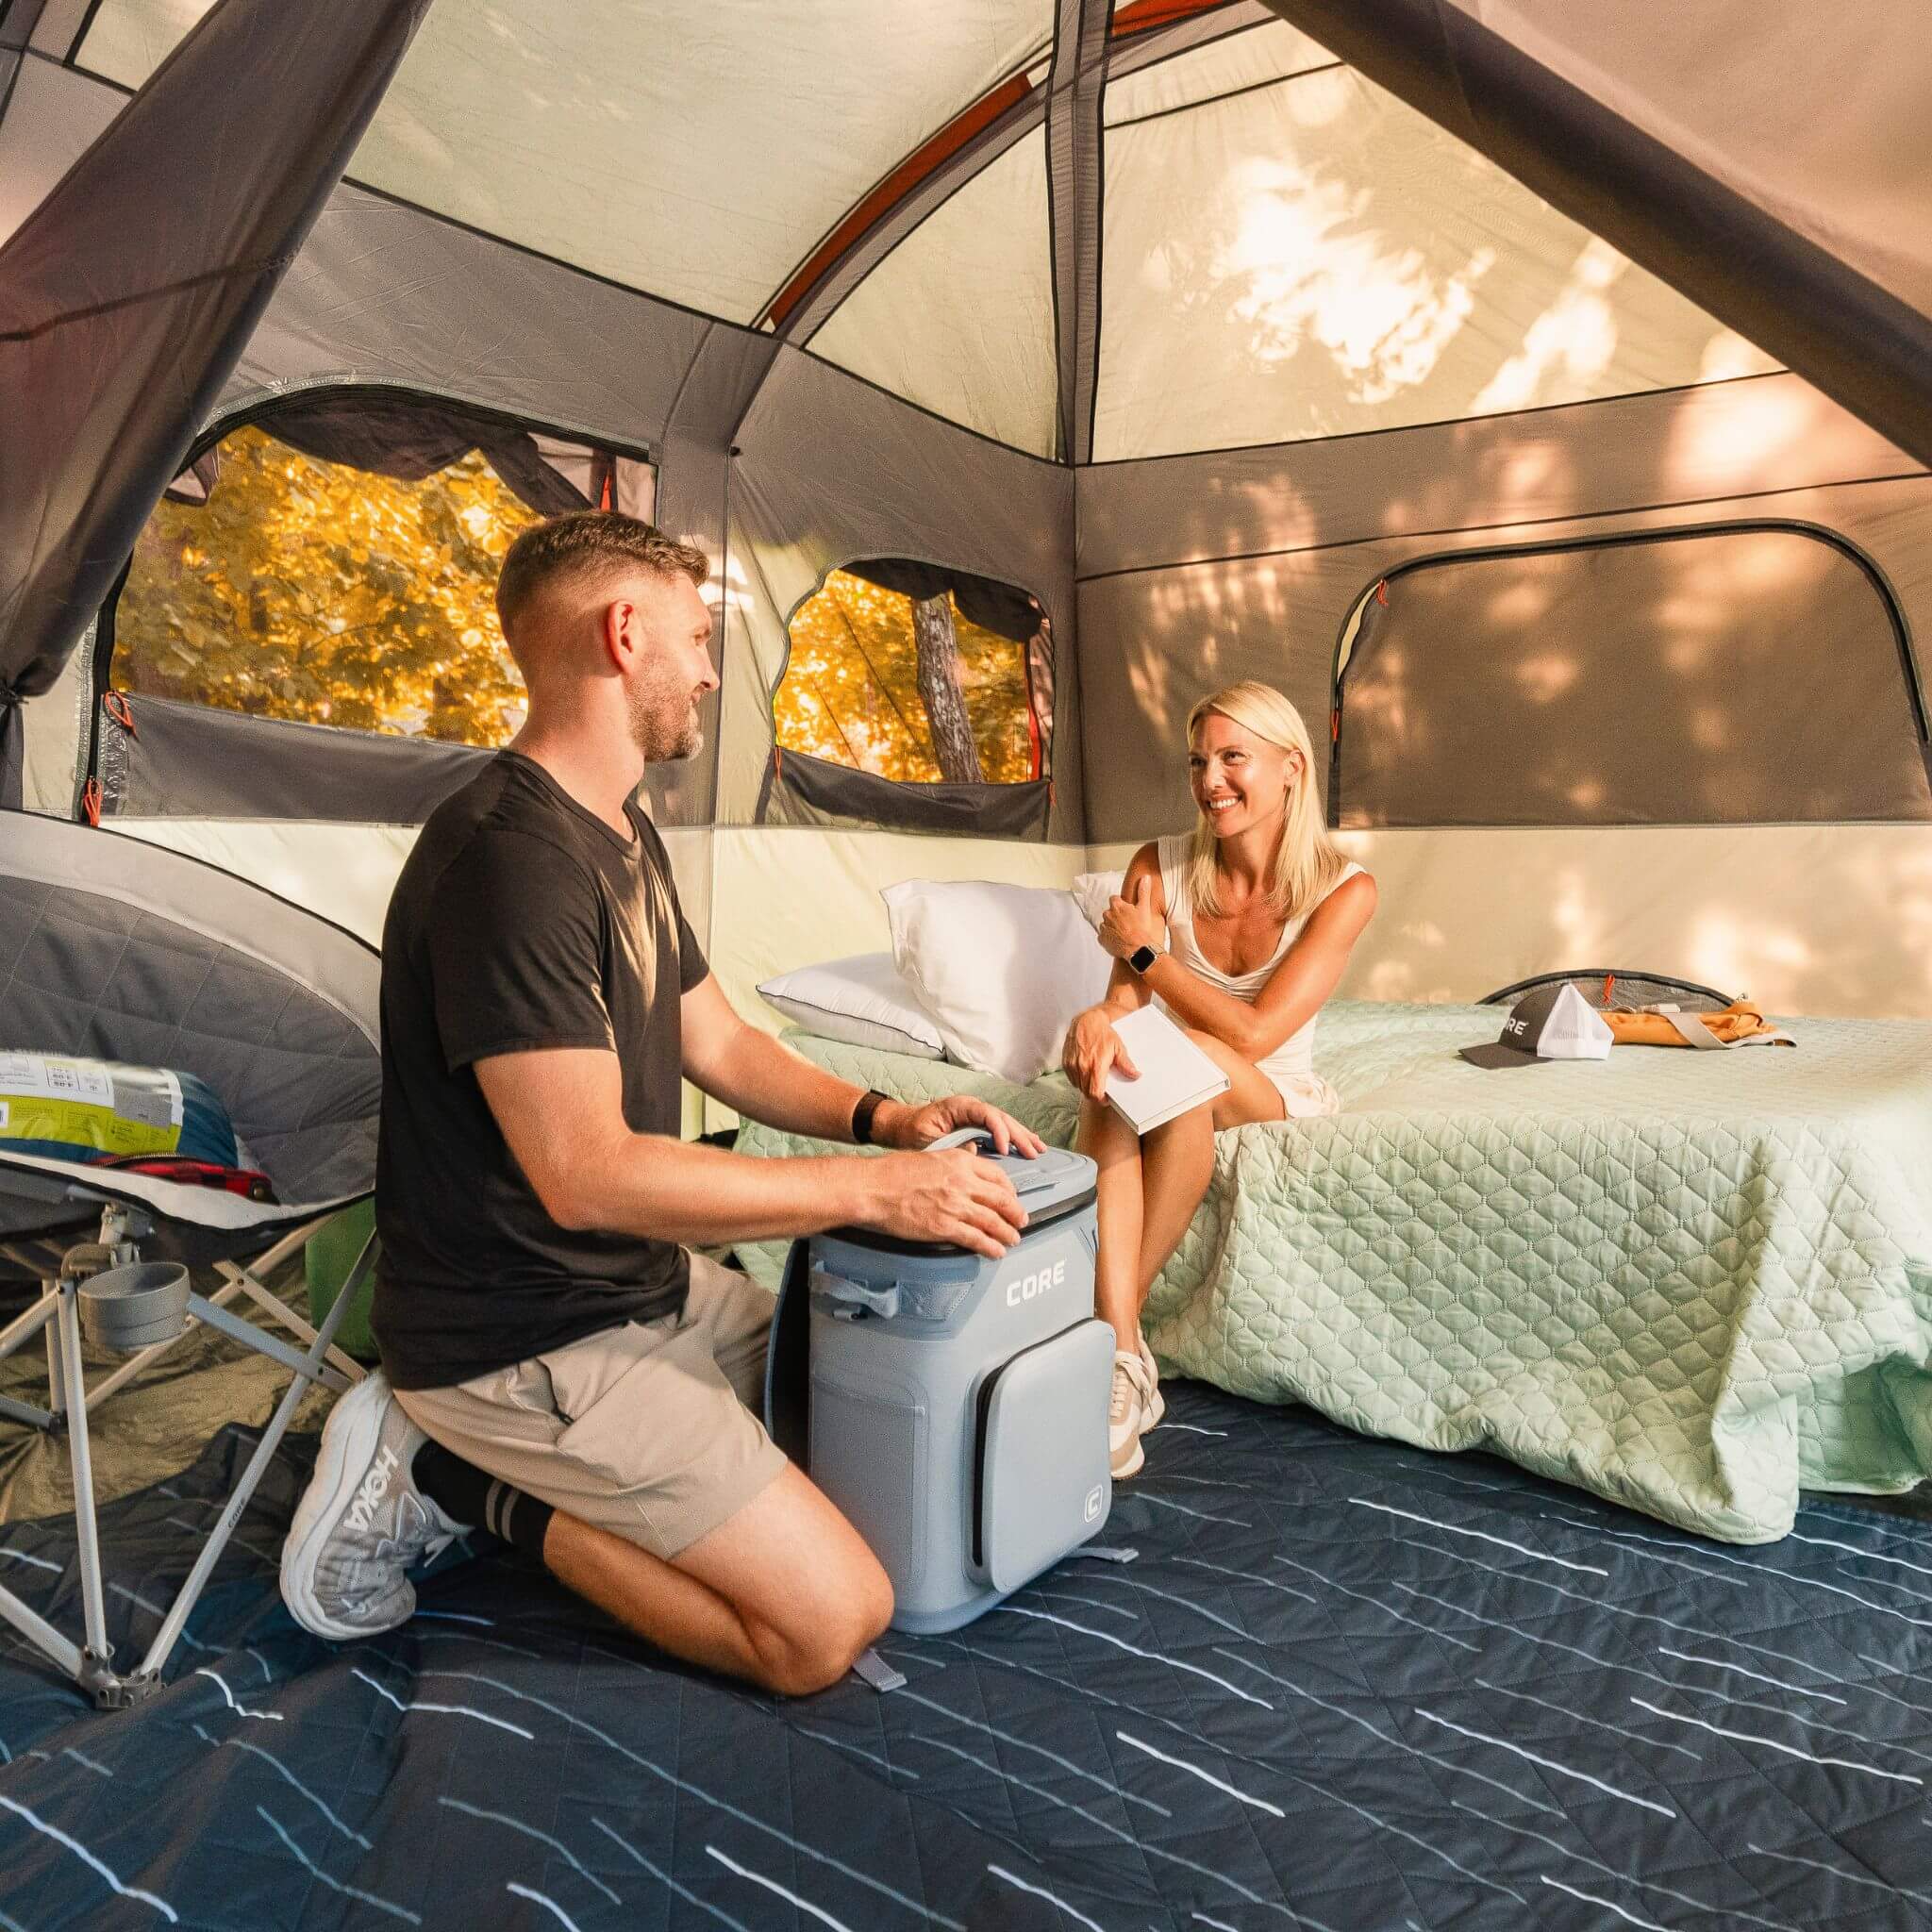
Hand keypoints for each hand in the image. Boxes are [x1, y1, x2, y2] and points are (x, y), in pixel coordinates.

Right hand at [859, 1147, 1027, 1258]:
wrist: (873, 1188)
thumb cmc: (894, 1172)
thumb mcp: (931, 1156)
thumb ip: (954, 1163)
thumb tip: (968, 1167)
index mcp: (960, 1162)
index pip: (998, 1176)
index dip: (1010, 1190)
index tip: (1012, 1198)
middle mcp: (963, 1182)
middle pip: (1002, 1200)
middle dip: (1016, 1213)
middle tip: (1022, 1221)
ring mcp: (955, 1206)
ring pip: (993, 1221)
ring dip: (1007, 1233)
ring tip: (1013, 1239)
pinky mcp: (944, 1227)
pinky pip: (976, 1239)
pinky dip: (990, 1247)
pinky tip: (996, 1251)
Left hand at [877, 1093, 1045, 1159]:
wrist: (901, 1126)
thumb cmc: (912, 1131)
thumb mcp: (928, 1138)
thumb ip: (951, 1143)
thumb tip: (975, 1150)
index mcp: (959, 1106)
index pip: (986, 1114)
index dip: (998, 1130)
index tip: (1004, 1149)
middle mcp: (970, 1107)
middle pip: (1001, 1117)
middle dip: (1018, 1135)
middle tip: (1033, 1152)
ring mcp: (975, 1115)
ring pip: (1004, 1122)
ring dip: (1022, 1135)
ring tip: (1039, 1148)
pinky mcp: (976, 1125)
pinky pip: (1000, 1129)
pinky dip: (1014, 1137)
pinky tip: (1028, 1144)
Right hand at [1060, 1005, 1138, 1101]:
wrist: (1086, 1021)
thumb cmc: (1102, 1033)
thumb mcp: (1118, 1047)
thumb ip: (1125, 1064)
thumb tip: (1135, 1075)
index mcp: (1095, 1066)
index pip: (1095, 1093)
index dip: (1101, 1100)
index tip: (1105, 1099)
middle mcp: (1081, 1067)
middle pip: (1086, 1092)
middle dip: (1094, 1094)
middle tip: (1101, 1090)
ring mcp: (1072, 1065)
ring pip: (1078, 1086)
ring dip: (1085, 1087)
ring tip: (1093, 1079)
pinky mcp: (1066, 1062)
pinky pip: (1071, 1079)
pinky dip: (1078, 1080)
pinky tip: (1085, 1073)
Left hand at [1098, 875, 1163, 960]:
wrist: (1138, 949)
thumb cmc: (1142, 929)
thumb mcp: (1144, 908)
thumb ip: (1143, 891)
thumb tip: (1145, 877)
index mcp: (1117, 906)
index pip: (1114, 899)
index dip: (1121, 904)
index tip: (1127, 911)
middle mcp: (1107, 915)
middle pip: (1109, 912)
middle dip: (1116, 916)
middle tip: (1127, 923)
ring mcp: (1103, 927)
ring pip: (1106, 924)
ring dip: (1112, 927)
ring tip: (1124, 933)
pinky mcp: (1102, 939)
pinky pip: (1104, 936)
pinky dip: (1109, 938)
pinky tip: (1118, 940)